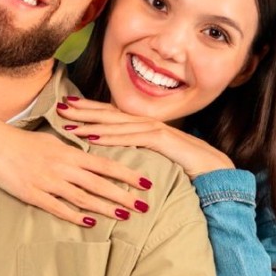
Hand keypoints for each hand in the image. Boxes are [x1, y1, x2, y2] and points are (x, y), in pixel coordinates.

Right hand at [0, 108, 153, 228]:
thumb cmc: (21, 140)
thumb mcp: (51, 141)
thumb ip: (71, 152)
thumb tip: (88, 160)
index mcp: (68, 153)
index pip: (105, 165)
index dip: (127, 175)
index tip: (145, 183)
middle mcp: (62, 168)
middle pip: (100, 184)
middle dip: (123, 196)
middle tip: (143, 206)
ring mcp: (48, 182)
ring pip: (83, 198)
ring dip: (105, 207)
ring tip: (123, 216)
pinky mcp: (32, 194)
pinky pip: (58, 208)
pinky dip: (76, 216)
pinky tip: (90, 222)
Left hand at [57, 97, 235, 177]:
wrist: (215, 170)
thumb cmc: (184, 165)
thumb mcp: (154, 156)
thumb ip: (136, 150)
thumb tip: (113, 153)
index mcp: (144, 126)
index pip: (112, 114)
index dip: (89, 109)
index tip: (67, 105)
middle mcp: (148, 123)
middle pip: (110, 113)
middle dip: (84, 110)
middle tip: (60, 106)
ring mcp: (156, 129)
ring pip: (117, 124)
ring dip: (92, 123)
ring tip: (70, 124)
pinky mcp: (162, 140)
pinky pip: (131, 137)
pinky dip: (111, 137)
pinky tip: (93, 137)